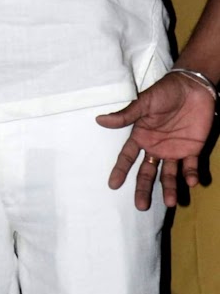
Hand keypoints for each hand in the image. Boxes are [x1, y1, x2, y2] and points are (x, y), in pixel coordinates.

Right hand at [96, 71, 216, 208]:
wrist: (194, 86)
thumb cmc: (166, 92)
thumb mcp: (145, 103)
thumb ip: (126, 115)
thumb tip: (100, 120)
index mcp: (142, 137)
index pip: (128, 158)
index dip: (120, 171)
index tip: (113, 185)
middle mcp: (156, 147)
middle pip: (147, 172)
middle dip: (143, 189)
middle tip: (140, 206)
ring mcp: (174, 150)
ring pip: (169, 174)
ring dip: (169, 188)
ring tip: (171, 202)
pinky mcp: (192, 149)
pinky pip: (190, 166)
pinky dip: (191, 175)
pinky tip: (191, 182)